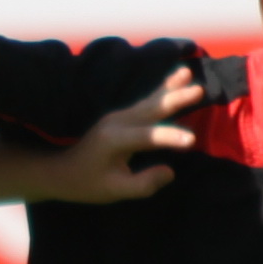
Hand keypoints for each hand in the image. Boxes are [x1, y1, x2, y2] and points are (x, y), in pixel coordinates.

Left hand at [42, 71, 200, 204]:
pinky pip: (145, 101)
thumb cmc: (88, 184)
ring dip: (170, 87)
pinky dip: (161, 89)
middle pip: (150, 109)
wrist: (63, 171)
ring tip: (188, 73)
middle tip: (199, 89)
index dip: (168, 138)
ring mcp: (118, 116)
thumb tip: (170, 171)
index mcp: (114, 141)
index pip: (146, 138)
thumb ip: (143, 184)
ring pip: (149, 100)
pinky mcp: (121, 115)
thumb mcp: (114, 191)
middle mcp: (116, 122)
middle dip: (175, 99)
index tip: (191, 141)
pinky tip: (175, 78)